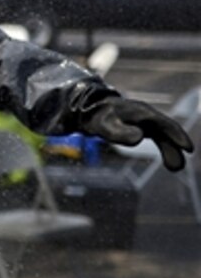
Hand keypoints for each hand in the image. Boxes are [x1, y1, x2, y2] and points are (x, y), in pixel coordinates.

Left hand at [78, 97, 193, 170]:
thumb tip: (140, 137)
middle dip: (175, 147)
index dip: (177, 136)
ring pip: (164, 135)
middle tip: (178, 168)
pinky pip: (159, 136)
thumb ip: (120, 132)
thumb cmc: (98, 117)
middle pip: (167, 131)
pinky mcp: (142, 125)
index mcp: (142, 113)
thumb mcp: (105, 126)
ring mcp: (146, 120)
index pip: (165, 124)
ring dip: (171, 150)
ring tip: (175, 168)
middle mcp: (147, 115)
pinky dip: (165, 147)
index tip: (188, 148)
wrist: (89, 109)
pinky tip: (167, 159)